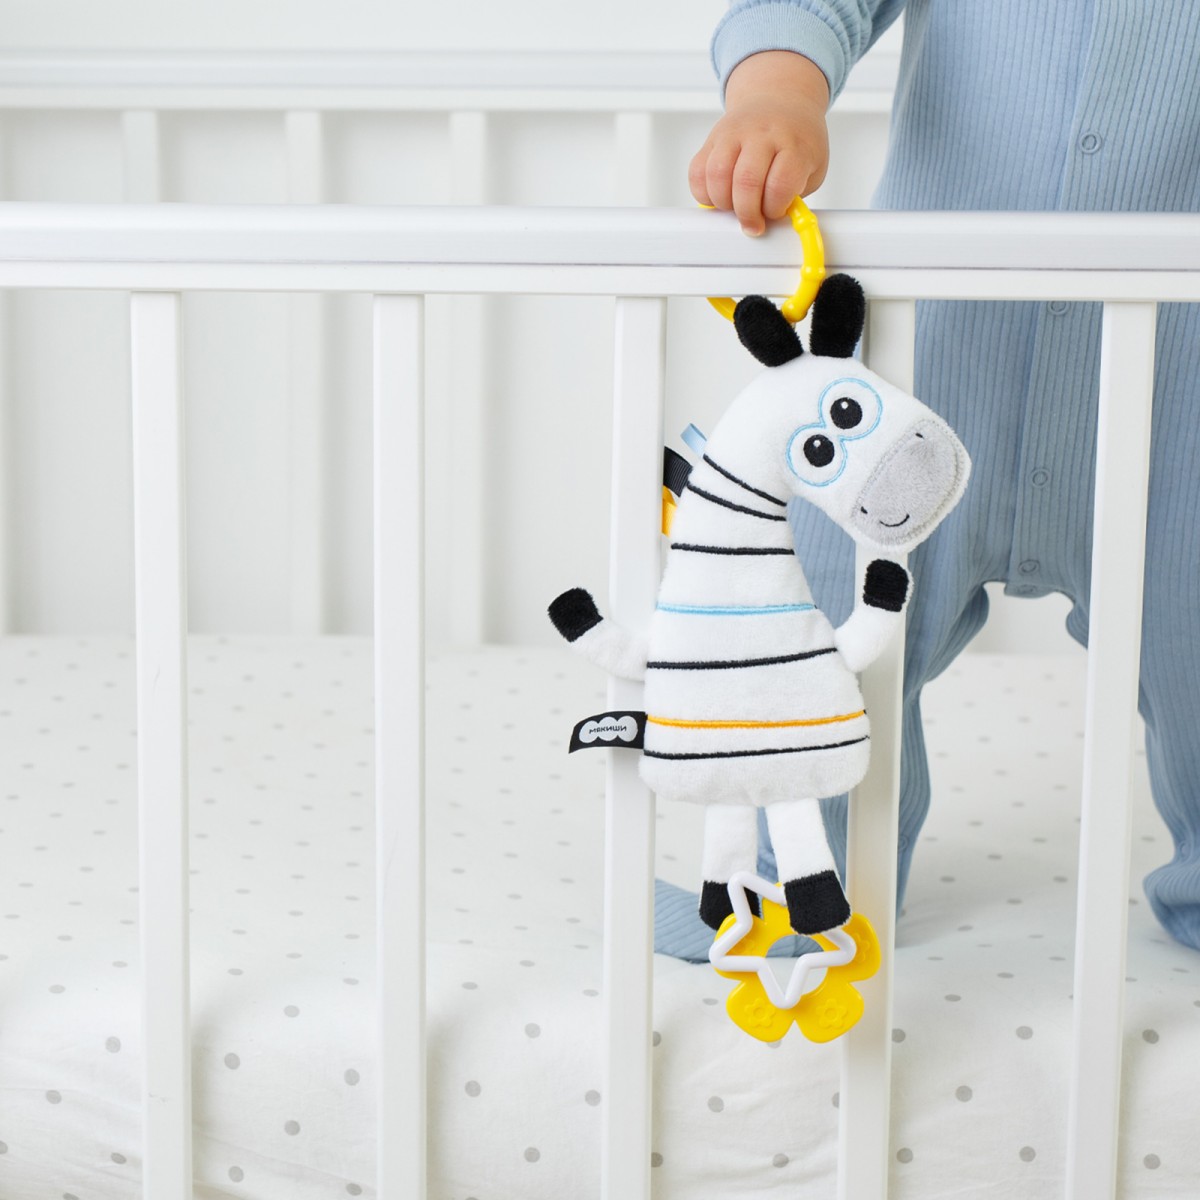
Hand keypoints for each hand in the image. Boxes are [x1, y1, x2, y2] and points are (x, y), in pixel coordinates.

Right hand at [689, 51, 830, 235]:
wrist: (779, 101)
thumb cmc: (796, 141)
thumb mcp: (812, 167)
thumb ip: (794, 196)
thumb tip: (771, 224)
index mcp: (794, 144)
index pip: (780, 184)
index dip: (774, 208)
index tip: (774, 214)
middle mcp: (762, 135)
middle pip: (746, 181)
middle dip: (747, 213)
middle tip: (752, 224)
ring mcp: (734, 134)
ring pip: (716, 175)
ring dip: (723, 203)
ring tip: (734, 207)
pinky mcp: (712, 138)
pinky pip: (697, 172)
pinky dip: (703, 193)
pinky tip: (719, 196)